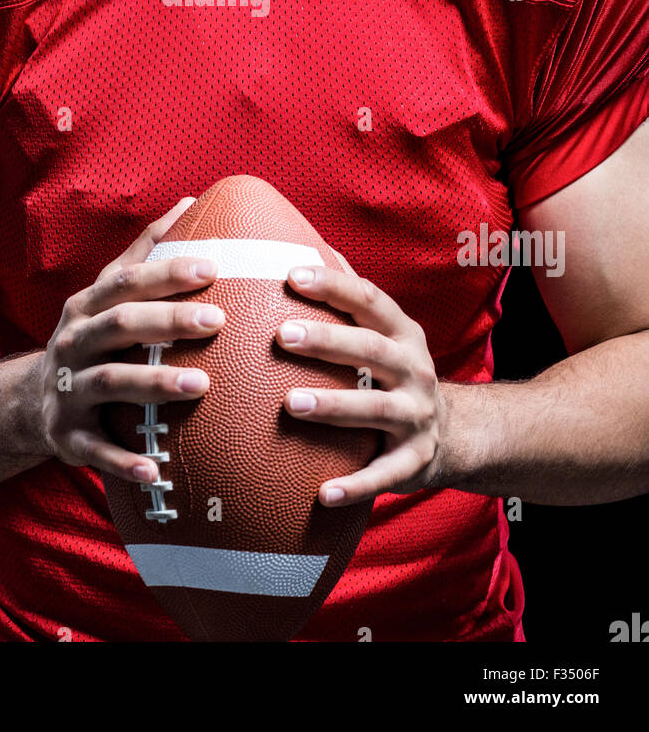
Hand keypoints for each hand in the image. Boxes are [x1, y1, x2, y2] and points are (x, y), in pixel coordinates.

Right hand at [38, 197, 222, 482]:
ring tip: (202, 385)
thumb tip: (192, 201)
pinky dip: (124, 460)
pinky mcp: (67, 436)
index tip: (212, 267)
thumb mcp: (109, 293)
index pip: (127, 281)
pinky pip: (96, 450)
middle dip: (168, 322)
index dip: (167, 272)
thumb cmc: (93, 336)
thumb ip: (148, 249)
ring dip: (155, 383)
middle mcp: (73, 342)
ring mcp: (67, 390)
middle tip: (218, 322)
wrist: (30, 402)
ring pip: (111, 383)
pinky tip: (157, 470)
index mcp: (87, 306)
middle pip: (120, 325)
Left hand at [276, 259, 446, 505]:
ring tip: (289, 405)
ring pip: (374, 409)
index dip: (333, 285)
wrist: (456, 434)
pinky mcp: (415, 461)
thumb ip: (351, 297)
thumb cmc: (397, 372)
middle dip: (327, 341)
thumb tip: (304, 243)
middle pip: (370, 350)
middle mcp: (414, 370)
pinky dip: (356, 486)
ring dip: (332, 406)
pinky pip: (385, 475)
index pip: (368, 300)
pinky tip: (322, 494)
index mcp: (402, 334)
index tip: (290, 275)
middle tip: (281, 334)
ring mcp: (417, 416)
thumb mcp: (386, 332)